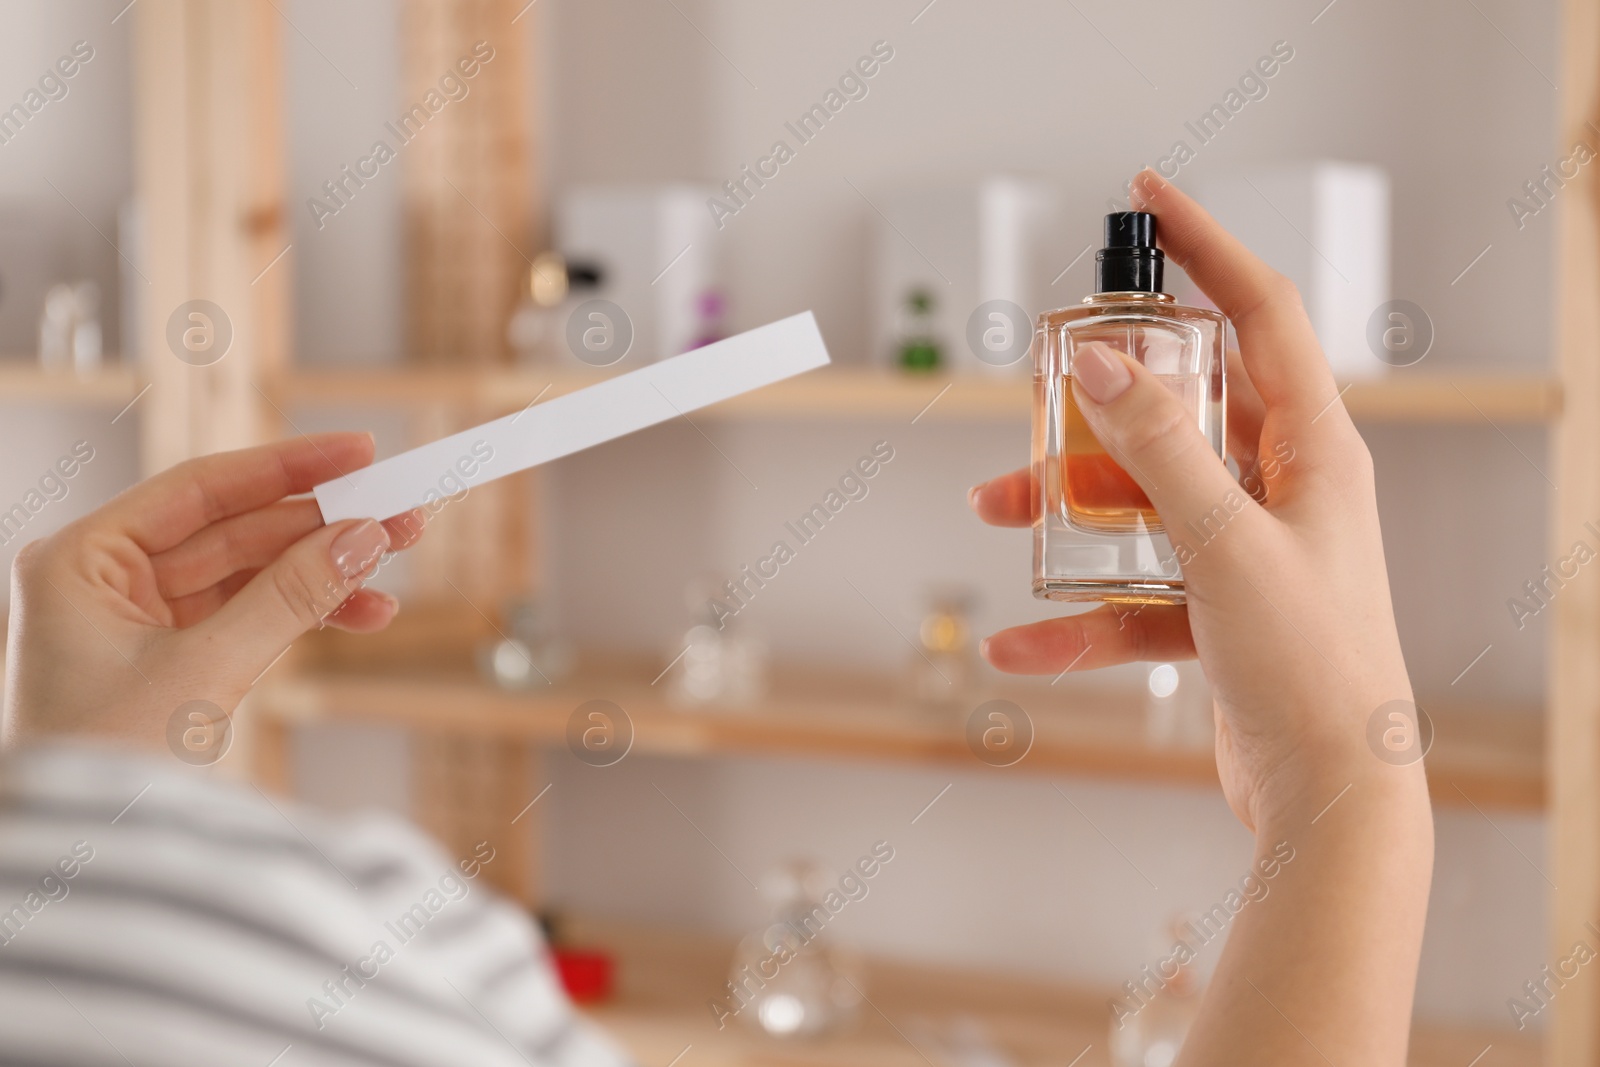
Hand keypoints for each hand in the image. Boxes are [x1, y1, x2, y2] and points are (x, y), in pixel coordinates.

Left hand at [3, 433, 422, 749]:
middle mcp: (106, 582)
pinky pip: (253, 618)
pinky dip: (308, 616)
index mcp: (81, 562)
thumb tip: (362, 537)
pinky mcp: (174, 662)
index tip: (359, 453)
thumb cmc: (103, 769)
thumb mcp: (204, 672)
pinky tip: (365, 613)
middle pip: (234, 530)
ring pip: (252, 575)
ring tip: (396, 562)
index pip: (199, 489)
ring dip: (325, 571)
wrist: (82, 868)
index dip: (287, 468)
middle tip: (399, 513)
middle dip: (321, 526)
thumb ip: (289, 597)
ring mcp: (140, 623)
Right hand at [970, 170, 1419, 832]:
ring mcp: (1248, 549)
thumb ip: (1158, 447)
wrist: (1333, 799)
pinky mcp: (1216, 611)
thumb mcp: (1224, 542)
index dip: (1206, 245)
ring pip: (1143, 495)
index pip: (1260, 312)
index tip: (1149, 198)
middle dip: (1099, 399)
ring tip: (997, 509)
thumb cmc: (1312, 668)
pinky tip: (1021, 640)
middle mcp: (1285, 488)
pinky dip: (1076, 611)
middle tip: (1039, 383)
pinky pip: (1133, 590)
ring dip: (1069, 504)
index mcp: (1315, 449)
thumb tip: (1099, 358)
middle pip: (1182, 404)